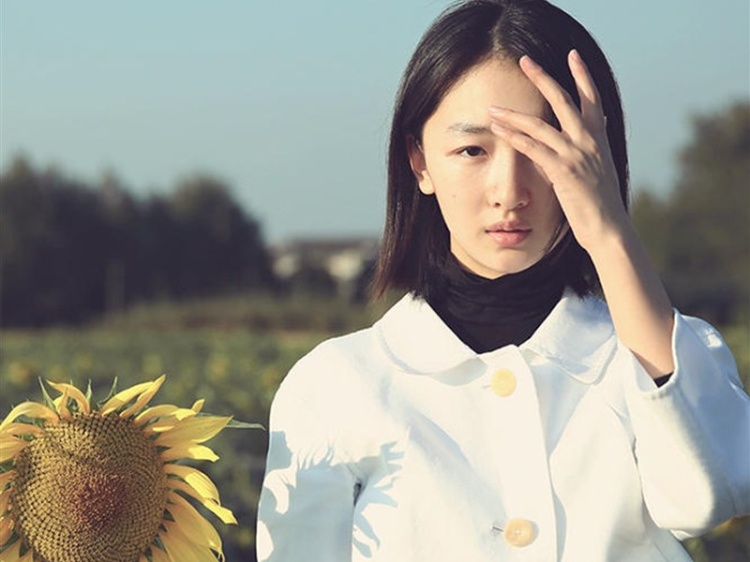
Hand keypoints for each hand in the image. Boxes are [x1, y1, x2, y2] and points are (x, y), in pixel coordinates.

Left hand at [489, 50, 628, 253]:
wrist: (609, 228)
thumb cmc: (600, 204)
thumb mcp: (598, 170)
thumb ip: (587, 150)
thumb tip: (581, 135)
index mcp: (599, 139)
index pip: (592, 99)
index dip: (582, 76)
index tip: (572, 55)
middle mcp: (590, 141)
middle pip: (563, 100)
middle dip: (542, 78)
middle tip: (524, 60)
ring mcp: (577, 155)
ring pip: (541, 125)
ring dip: (513, 115)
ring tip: (493, 108)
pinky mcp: (564, 172)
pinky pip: (535, 150)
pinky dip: (515, 139)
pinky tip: (499, 131)